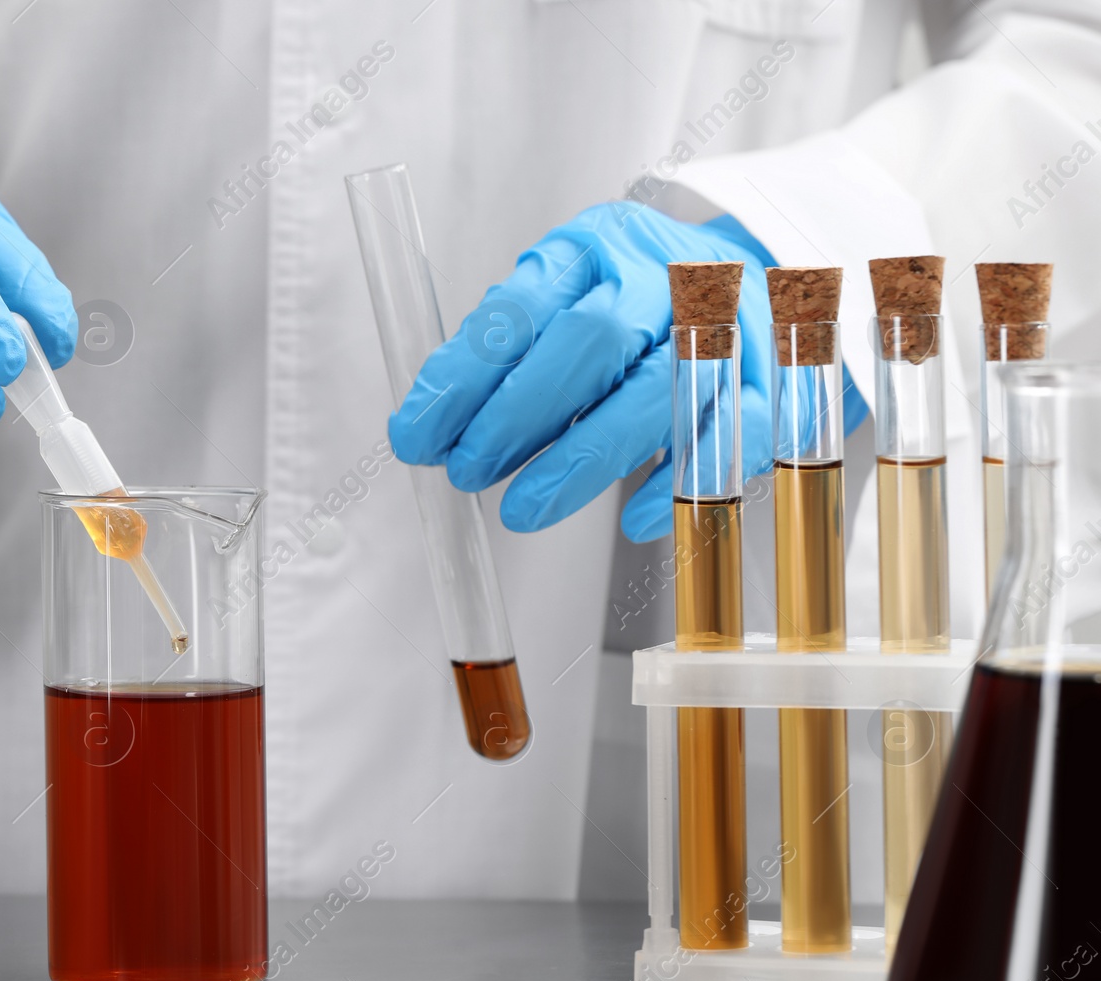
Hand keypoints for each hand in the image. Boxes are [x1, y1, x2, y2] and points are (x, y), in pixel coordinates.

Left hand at [388, 204, 862, 540]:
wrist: (764, 271)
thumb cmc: (634, 300)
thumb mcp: (564, 295)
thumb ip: (502, 351)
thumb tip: (425, 428)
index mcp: (597, 247)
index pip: (520, 306)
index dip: (462, 375)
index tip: (416, 435)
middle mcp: (665, 275)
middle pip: (592, 340)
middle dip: (519, 415)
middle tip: (468, 471)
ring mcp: (729, 328)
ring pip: (656, 394)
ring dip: (582, 460)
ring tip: (522, 510)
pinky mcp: (776, 385)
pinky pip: (728, 441)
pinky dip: (675, 485)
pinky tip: (626, 522)